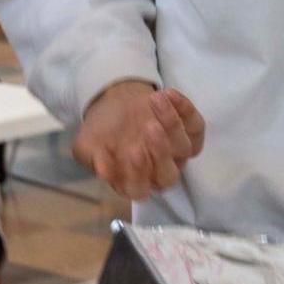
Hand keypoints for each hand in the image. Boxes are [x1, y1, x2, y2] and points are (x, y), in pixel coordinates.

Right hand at [75, 80, 205, 201]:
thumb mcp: (88, 145)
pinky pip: (196, 126)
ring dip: (171, 123)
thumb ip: (94, 159)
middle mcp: (159, 172)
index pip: (139, 188)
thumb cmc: (102, 133)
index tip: (131, 151)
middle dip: (160, 152)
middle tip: (149, 128)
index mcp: (133, 182)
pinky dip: (186, 110)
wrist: (114, 106)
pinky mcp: (189, 132)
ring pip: (184, 147)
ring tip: (154, 100)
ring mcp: (177, 153)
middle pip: (168, 174)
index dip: (137, 174)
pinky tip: (169, 94)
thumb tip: (104, 172)